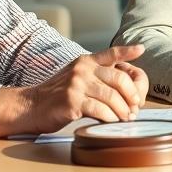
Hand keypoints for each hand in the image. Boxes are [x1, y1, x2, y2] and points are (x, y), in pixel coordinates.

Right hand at [0, 45, 148, 137]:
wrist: (31, 106)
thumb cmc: (56, 95)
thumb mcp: (75, 77)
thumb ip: (95, 76)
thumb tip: (121, 88)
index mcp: (85, 61)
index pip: (111, 53)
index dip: (127, 51)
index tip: (141, 49)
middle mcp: (83, 70)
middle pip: (119, 80)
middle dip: (132, 95)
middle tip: (135, 107)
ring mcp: (77, 85)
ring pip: (112, 97)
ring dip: (123, 110)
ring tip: (126, 118)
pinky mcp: (72, 102)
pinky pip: (100, 110)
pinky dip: (110, 117)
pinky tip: (112, 122)